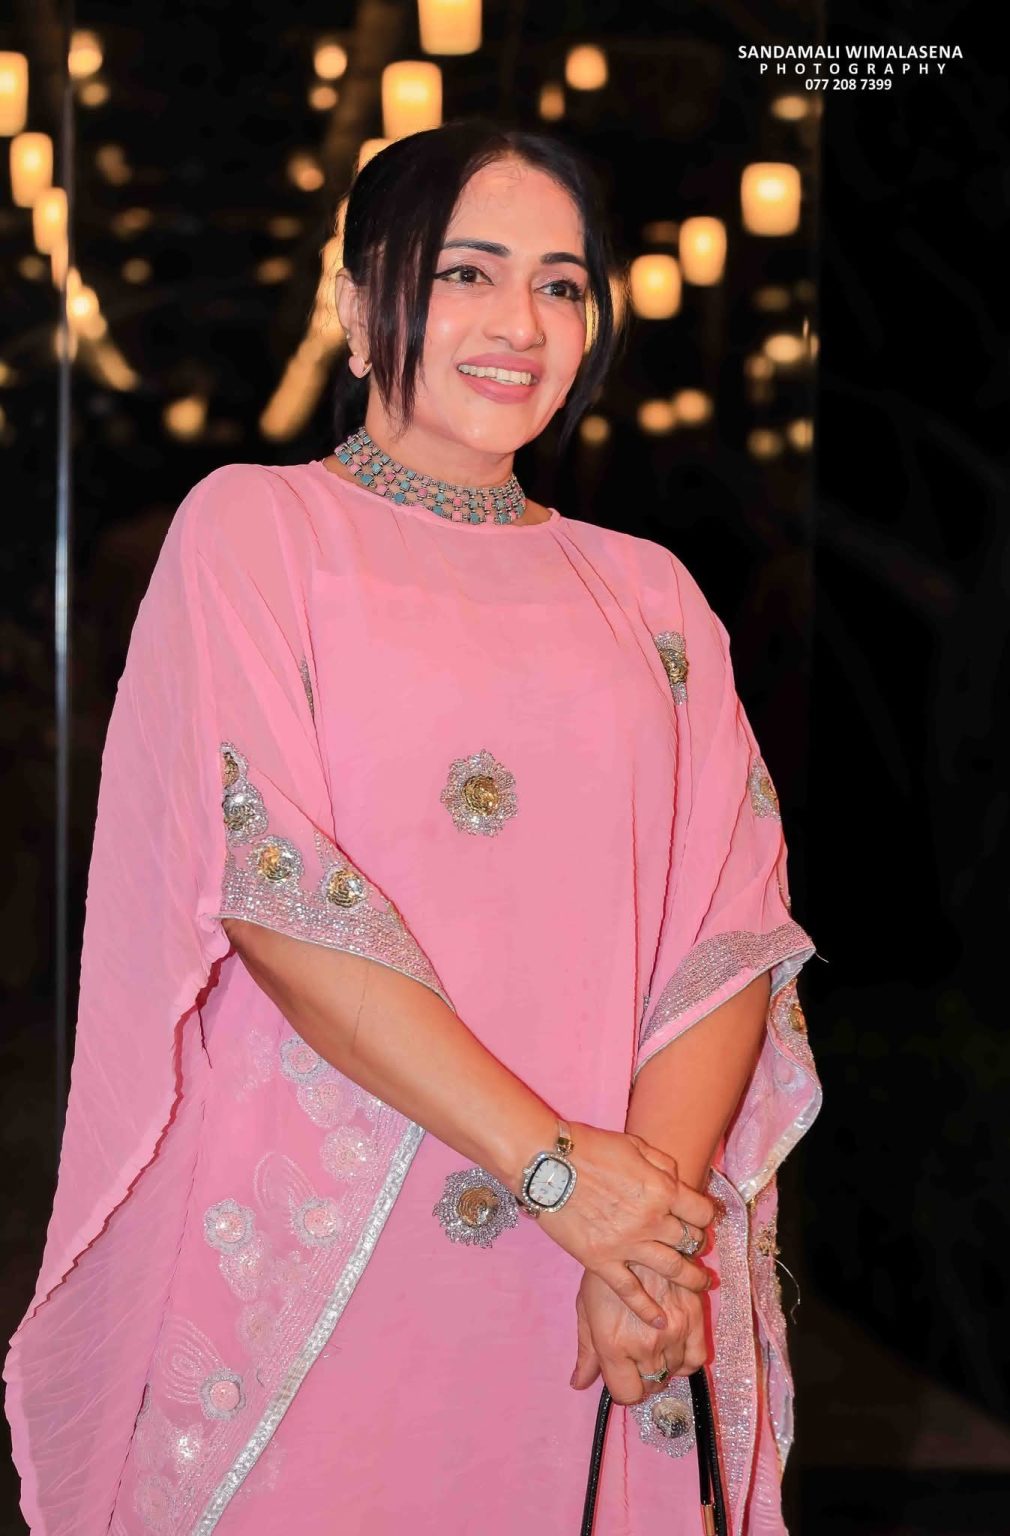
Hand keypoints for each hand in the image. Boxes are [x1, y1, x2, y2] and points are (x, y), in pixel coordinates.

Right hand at [533, 1121, 715, 1331]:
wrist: (547, 1165)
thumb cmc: (589, 1148)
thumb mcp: (634, 1146)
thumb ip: (662, 1165)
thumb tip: (677, 1181)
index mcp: (662, 1190)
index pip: (702, 1212)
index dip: (706, 1217)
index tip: (701, 1220)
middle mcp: (651, 1221)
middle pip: (689, 1241)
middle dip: (697, 1245)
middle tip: (697, 1250)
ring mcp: (628, 1245)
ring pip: (672, 1270)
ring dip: (691, 1279)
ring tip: (700, 1285)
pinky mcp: (602, 1262)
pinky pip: (631, 1292)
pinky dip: (648, 1309)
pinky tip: (661, 1320)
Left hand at [569, 1263, 711, 1405]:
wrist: (631, 1230)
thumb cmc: (603, 1269)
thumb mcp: (585, 1307)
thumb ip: (586, 1351)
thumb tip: (579, 1383)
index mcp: (614, 1346)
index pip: (626, 1395)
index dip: (623, 1387)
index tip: (623, 1374)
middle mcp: (645, 1344)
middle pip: (652, 1385)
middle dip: (643, 1375)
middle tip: (637, 1354)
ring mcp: (673, 1331)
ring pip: (674, 1372)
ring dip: (664, 1364)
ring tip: (654, 1342)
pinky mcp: (695, 1316)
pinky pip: (697, 1358)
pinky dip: (687, 1358)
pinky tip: (676, 1343)